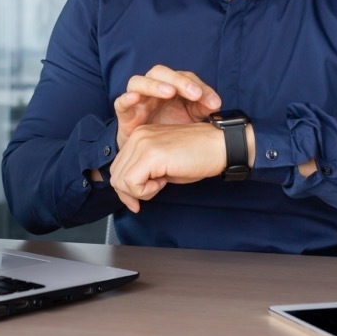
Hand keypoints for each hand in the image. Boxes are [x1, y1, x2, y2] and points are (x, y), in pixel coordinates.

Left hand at [109, 121, 225, 212]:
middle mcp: (137, 137)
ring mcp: (143, 144)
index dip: (126, 189)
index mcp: (139, 136)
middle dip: (130, 193)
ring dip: (140, 191)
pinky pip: (132, 183)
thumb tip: (128, 192)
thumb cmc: (199, 156)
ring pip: (121, 181)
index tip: (139, 200)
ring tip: (161, 183)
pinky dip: (145, 191)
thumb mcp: (164, 164)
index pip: (117, 167)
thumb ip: (144, 172)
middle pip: (116, 175)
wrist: (220, 146)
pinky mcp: (151, 155)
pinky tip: (162, 183)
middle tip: (152, 192)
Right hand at [113, 65, 221, 146]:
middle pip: (160, 72)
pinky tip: (136, 98)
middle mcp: (152, 88)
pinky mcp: (124, 114)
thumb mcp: (191, 119)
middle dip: (178, 81)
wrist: (151, 153)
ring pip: (138, 82)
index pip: (184, 77)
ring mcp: (137, 99)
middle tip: (195, 94)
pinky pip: (121, 101)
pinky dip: (127, 98)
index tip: (214, 103)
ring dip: (154, 85)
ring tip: (169, 92)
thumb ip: (203, 108)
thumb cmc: (171, 130)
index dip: (199, 86)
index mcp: (170, 87)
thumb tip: (216, 104)